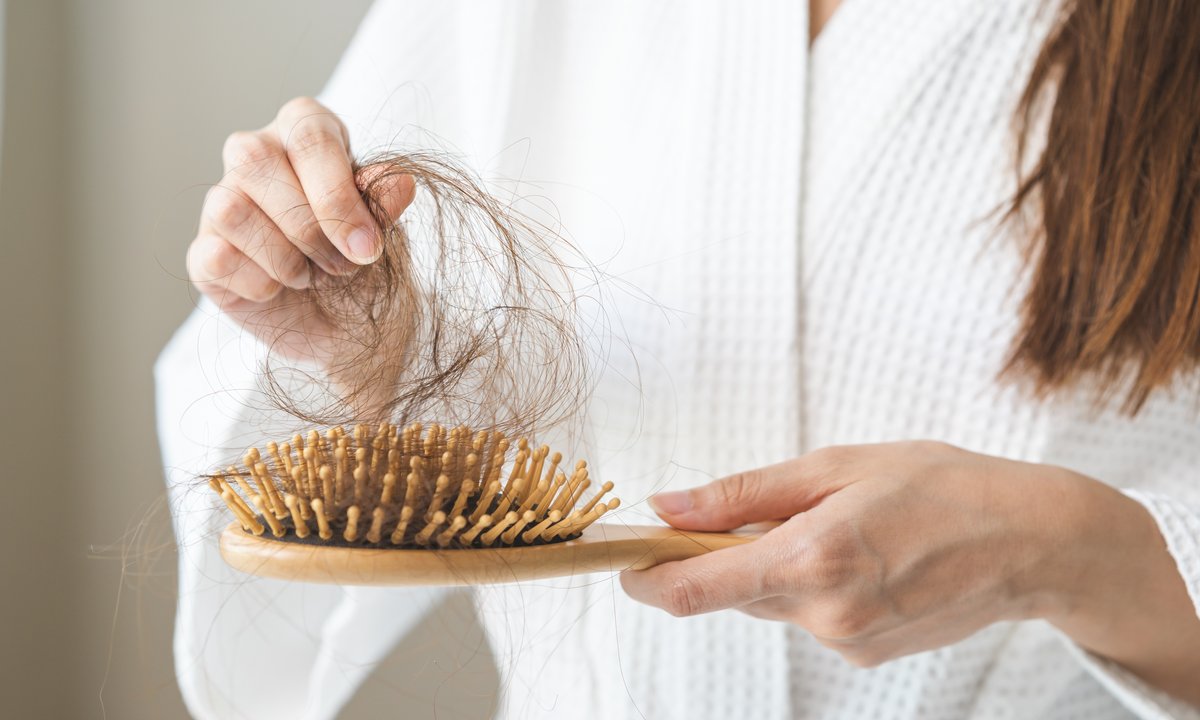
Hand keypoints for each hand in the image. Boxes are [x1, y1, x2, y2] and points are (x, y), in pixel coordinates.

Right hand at [187, 96, 415, 365]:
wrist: (348, 325)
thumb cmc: (363, 261)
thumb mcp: (385, 232)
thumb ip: (385, 204)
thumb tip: (400, 182)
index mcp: (305, 130)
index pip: (309, 135)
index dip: (337, 194)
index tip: (367, 247)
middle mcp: (254, 154)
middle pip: (258, 161)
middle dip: (310, 228)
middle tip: (343, 266)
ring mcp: (221, 201)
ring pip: (231, 208)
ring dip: (285, 258)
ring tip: (310, 275)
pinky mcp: (203, 251)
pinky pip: (217, 257)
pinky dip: (260, 284)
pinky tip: (279, 289)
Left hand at [620, 441, 1125, 667]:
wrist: (1032, 542)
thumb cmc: (941, 486)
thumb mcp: (835, 466)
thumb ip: (742, 494)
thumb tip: (667, 504)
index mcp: (810, 559)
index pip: (693, 590)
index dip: (645, 576)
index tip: (624, 557)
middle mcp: (824, 614)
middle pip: (730, 591)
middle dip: (722, 554)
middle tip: (760, 508)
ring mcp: (846, 642)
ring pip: (772, 601)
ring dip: (776, 565)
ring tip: (839, 523)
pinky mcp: (864, 654)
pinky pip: (809, 615)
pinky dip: (813, 584)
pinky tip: (864, 555)